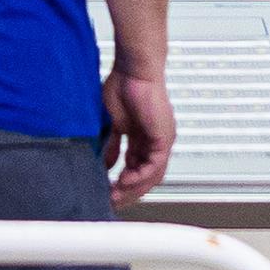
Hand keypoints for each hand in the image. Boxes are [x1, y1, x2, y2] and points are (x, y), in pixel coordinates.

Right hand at [102, 70, 176, 205]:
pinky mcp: (164, 137)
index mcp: (145, 139)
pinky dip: (140, 175)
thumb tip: (105, 164)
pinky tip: (126, 180)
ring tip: (116, 194)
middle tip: (111, 200)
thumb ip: (112, 145)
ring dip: (134, 188)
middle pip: (146, 177)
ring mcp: (162, 140)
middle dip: (128, 191)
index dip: (124, 183)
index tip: (108, 191)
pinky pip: (154, 164)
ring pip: (152, 175)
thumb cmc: (123, 86)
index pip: (137, 169)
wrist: (133, 68)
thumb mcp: (114, 123)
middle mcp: (156, 142)